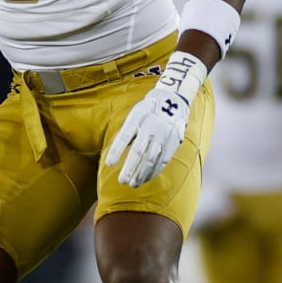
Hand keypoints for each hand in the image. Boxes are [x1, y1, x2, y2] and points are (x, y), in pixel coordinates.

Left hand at [105, 51, 207, 187]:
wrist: (173, 98)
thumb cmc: (147, 109)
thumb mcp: (135, 114)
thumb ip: (128, 132)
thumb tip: (116, 153)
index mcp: (138, 116)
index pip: (125, 136)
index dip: (116, 151)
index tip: (108, 164)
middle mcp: (151, 125)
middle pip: (139, 151)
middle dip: (130, 168)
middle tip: (121, 181)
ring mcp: (164, 134)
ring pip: (152, 158)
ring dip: (142, 173)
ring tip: (133, 184)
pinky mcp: (173, 141)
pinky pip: (163, 160)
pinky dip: (154, 171)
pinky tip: (146, 178)